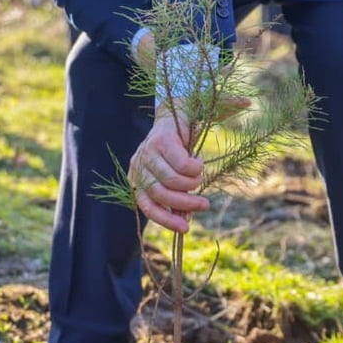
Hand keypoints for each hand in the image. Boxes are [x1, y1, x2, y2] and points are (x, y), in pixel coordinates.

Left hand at [129, 111, 208, 233]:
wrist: (179, 113)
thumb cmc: (179, 150)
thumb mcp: (177, 177)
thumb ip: (178, 197)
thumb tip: (185, 220)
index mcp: (138, 178)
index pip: (147, 206)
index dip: (165, 219)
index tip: (185, 229)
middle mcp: (138, 166)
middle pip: (160, 194)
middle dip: (185, 203)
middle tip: (205, 205)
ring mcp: (147, 152)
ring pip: (171, 180)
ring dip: (192, 183)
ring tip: (200, 177)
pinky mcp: (161, 140)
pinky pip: (182, 164)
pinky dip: (196, 168)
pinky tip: (199, 161)